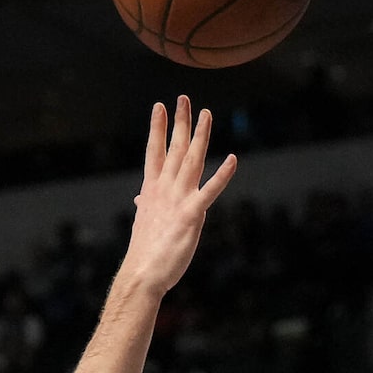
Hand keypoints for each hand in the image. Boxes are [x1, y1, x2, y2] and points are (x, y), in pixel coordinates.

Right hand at [118, 98, 237, 296]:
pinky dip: (222, 174)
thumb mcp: (143, 222)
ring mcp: (178, 200)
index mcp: (151, 190)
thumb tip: (140, 198)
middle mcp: (164, 189)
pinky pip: (210, 190)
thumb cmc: (145, 252)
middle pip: (174, 148)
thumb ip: (145, 205)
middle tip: (184, 98)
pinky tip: (232, 159)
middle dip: (180, 122)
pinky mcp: (192, 215)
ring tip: (206, 114)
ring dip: (199, 136)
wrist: (143, 274)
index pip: (154, 152)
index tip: (159, 107)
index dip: (157, 128)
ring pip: (191, 160)